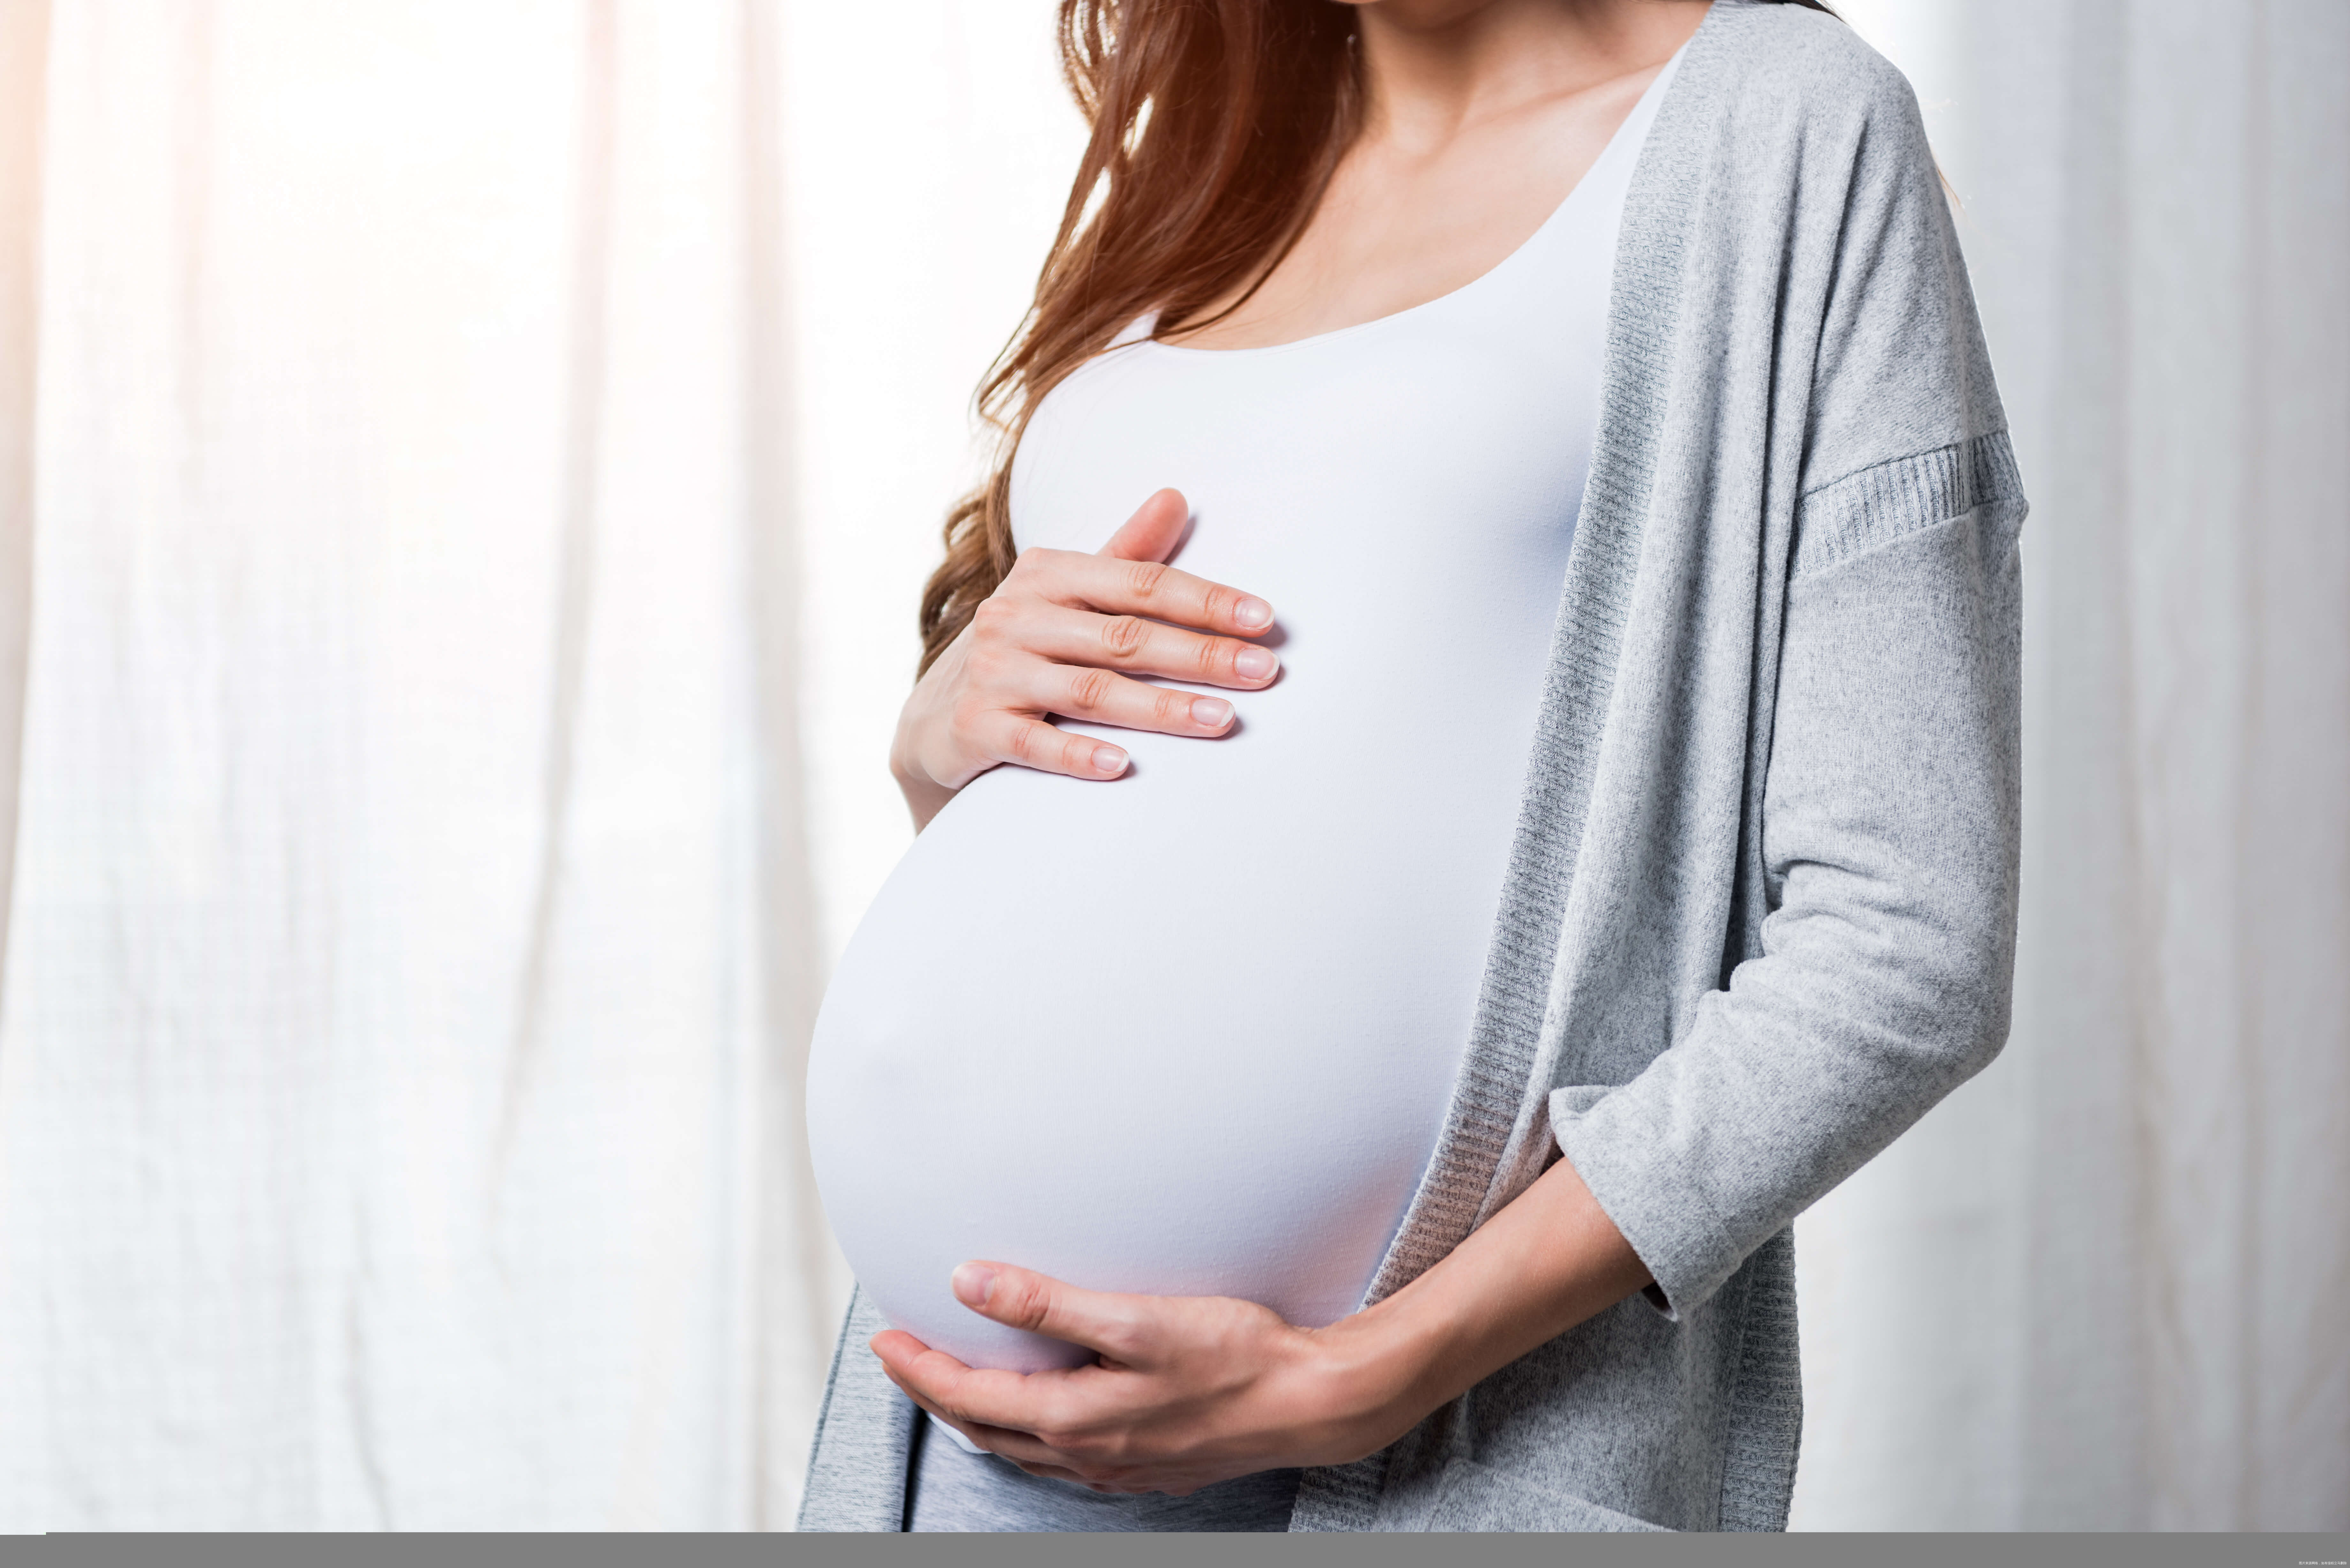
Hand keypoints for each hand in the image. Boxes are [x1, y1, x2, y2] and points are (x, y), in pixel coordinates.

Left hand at [872, 1153, 1654, 1495]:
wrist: (1310, 1402)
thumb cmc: (1234, 1353)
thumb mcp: (1135, 1315)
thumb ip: (1047, 1301)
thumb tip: (970, 1282)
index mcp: (1073, 1417)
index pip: (969, 1396)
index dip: (918, 1369)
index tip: (884, 1339)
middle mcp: (1087, 1451)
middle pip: (985, 1427)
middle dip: (936, 1393)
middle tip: (903, 1356)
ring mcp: (1118, 1464)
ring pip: (1022, 1447)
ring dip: (979, 1415)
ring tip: (955, 1381)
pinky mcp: (1147, 1462)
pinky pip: (1062, 1455)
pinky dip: (1028, 1431)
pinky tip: (1037, 1414)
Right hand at [889, 488, 1278, 829]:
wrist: (932, 717)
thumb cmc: (1022, 647)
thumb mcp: (1065, 593)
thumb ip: (1125, 555)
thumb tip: (1176, 497)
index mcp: (1047, 574)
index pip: (1141, 583)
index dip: (1205, 600)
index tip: (1264, 618)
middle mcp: (1016, 616)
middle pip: (1125, 637)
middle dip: (1199, 655)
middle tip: (1263, 672)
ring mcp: (993, 673)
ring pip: (1090, 691)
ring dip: (1161, 708)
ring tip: (1222, 719)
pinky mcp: (975, 728)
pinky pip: (1034, 743)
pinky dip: (1079, 754)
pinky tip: (1125, 765)